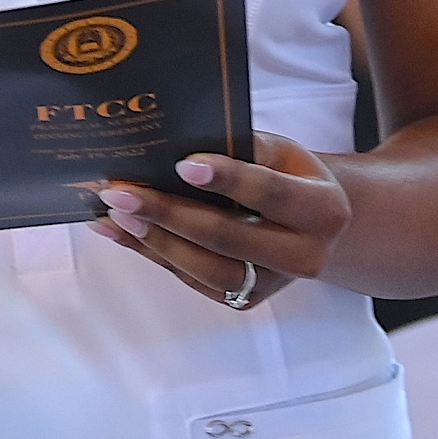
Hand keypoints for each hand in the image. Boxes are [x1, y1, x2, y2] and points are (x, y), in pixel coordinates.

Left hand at [87, 131, 352, 308]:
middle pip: (230, 238)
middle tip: (122, 193)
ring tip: (114, 214)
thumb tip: (182, 140)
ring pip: (209, 270)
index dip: (228, 179)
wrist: (314, 226)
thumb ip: (244, 146)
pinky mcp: (246, 298)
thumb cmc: (288, 177)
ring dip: (155, 241)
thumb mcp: (282, 152)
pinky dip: (152, 255)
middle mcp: (304, 255)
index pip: (270, 193)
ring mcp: (274, 283)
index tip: (183, 165)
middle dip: (170, 214)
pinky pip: (194, 281)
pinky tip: (118, 231)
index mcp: (322, 209)